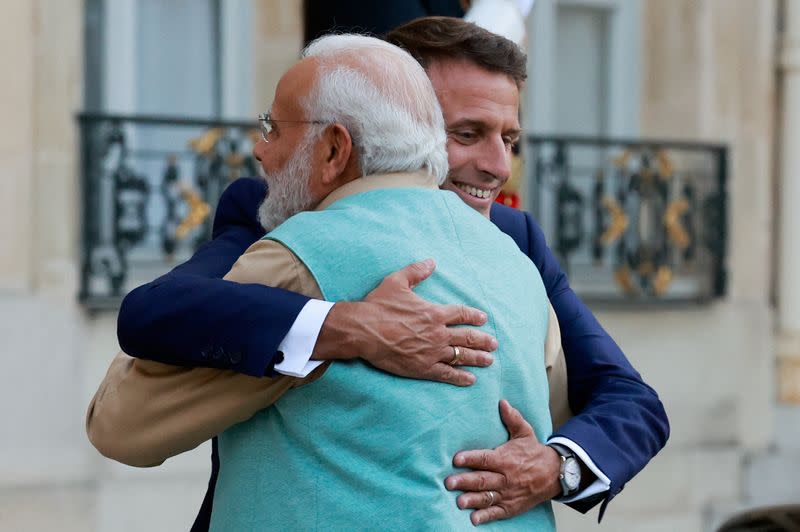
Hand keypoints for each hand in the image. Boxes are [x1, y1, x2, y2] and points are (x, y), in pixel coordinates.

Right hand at [312, 259, 496, 385]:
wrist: (362, 330)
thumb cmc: (378, 306)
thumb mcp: (397, 282)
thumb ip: (416, 271)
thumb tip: (431, 262)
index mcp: (434, 313)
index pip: (461, 314)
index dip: (475, 316)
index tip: (483, 319)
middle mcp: (437, 333)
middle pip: (467, 337)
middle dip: (483, 340)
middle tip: (494, 344)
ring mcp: (431, 352)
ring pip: (461, 356)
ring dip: (478, 358)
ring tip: (489, 360)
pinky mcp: (422, 368)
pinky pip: (447, 374)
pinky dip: (460, 377)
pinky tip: (470, 379)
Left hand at [445, 400, 561, 525]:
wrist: (555, 474)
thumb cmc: (534, 452)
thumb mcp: (525, 432)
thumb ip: (512, 418)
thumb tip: (502, 402)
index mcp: (506, 459)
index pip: (485, 458)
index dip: (471, 458)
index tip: (456, 458)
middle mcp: (506, 477)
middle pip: (483, 479)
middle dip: (465, 481)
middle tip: (449, 482)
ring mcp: (508, 494)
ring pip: (488, 497)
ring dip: (473, 500)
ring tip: (459, 501)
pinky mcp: (511, 507)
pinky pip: (498, 513)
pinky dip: (486, 517)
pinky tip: (474, 519)